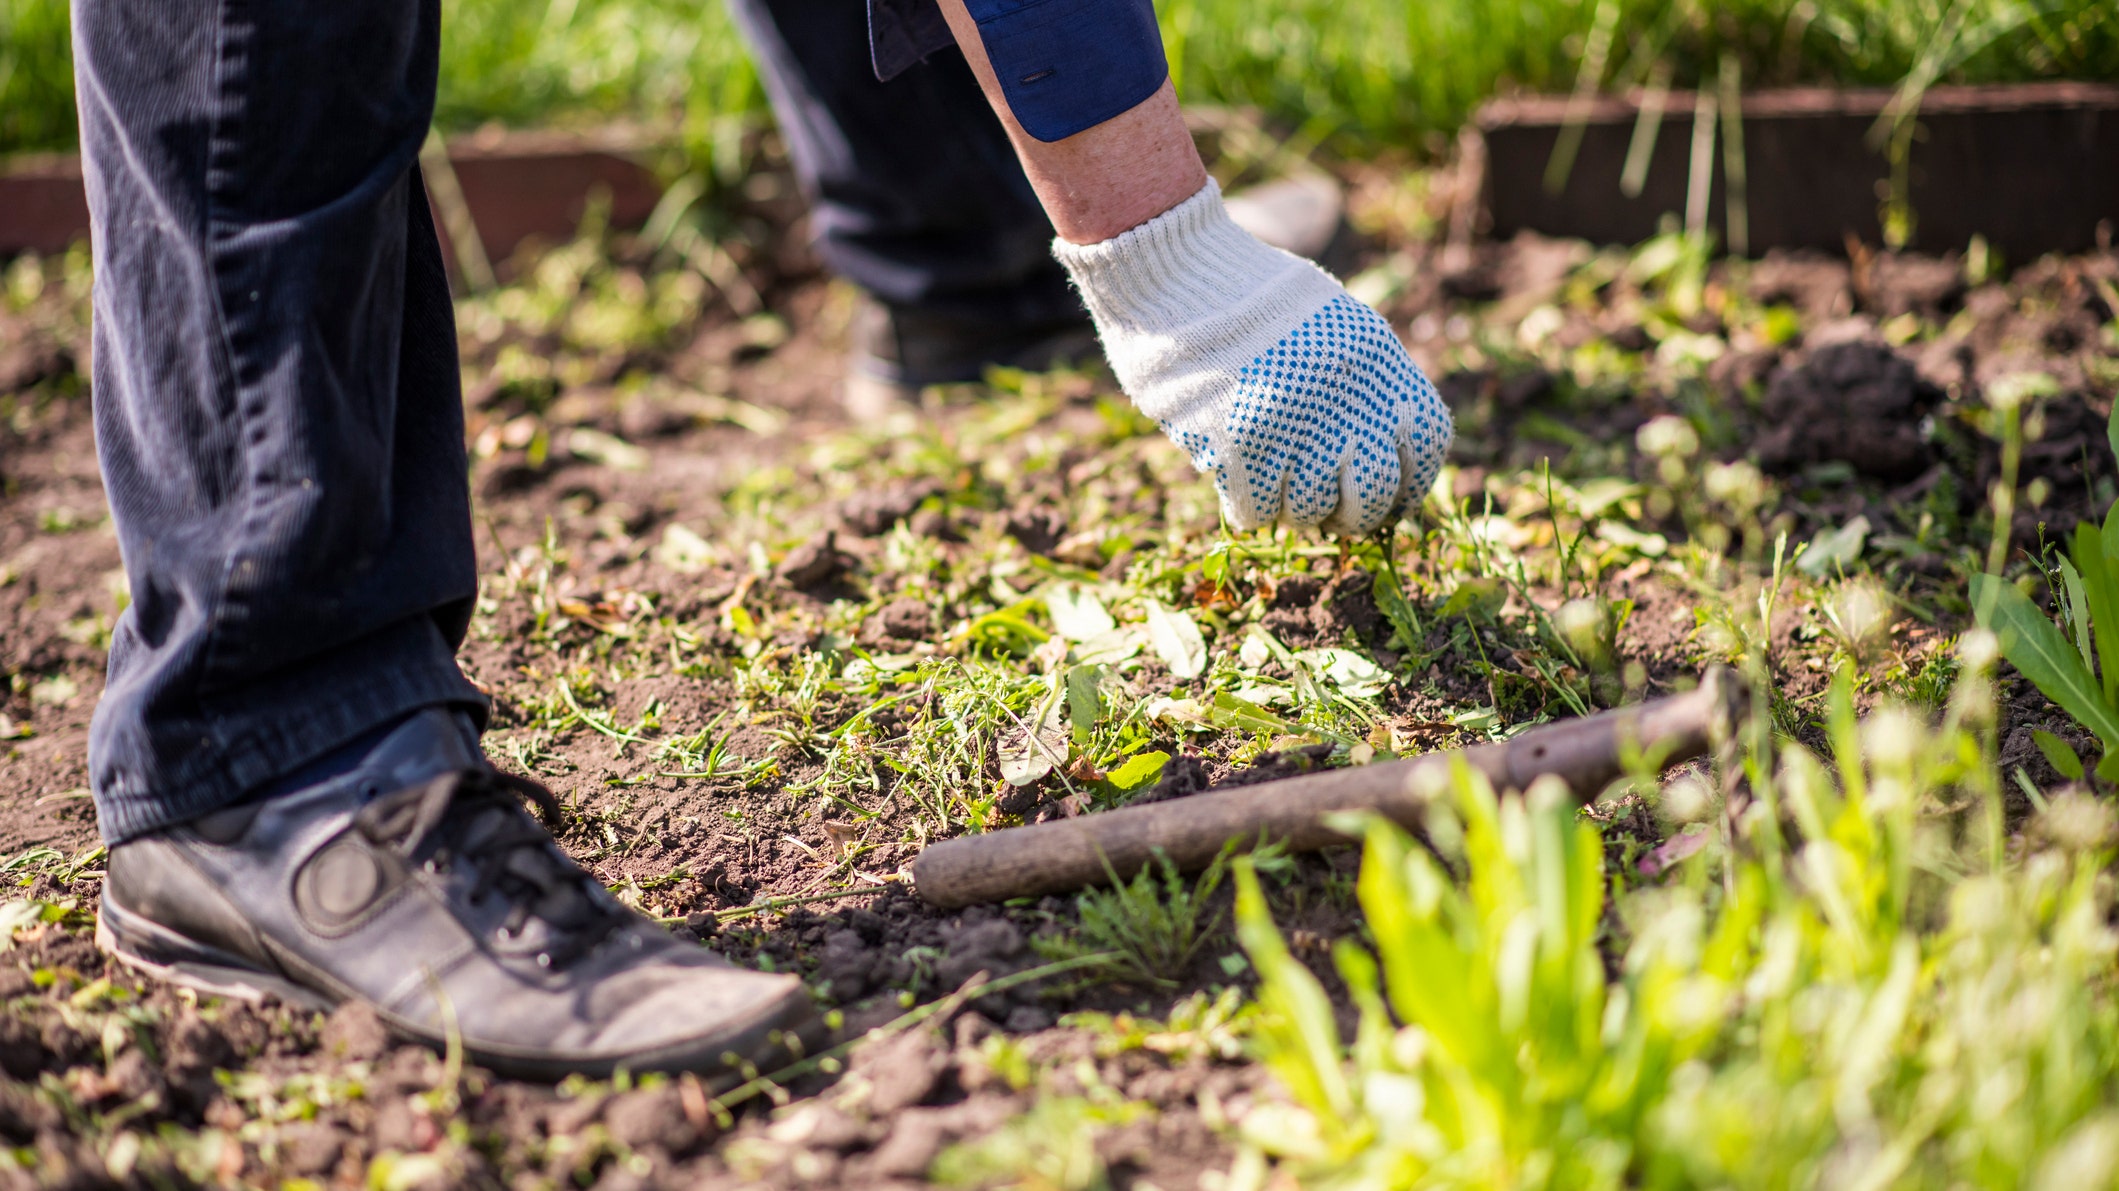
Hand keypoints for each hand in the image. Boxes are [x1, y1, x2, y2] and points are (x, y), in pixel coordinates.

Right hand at [1054, 179, 1451, 534]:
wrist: (1177, 277)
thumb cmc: (1250, 298)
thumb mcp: (1334, 321)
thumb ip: (1366, 379)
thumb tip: (1386, 451)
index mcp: (1377, 362)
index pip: (1428, 444)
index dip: (1412, 482)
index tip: (1392, 496)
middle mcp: (1345, 399)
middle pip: (1373, 494)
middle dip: (1353, 514)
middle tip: (1332, 510)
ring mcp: (1293, 427)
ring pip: (1310, 511)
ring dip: (1291, 506)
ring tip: (1271, 476)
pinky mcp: (1239, 449)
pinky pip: (1256, 513)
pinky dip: (1247, 506)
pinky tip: (1235, 477)